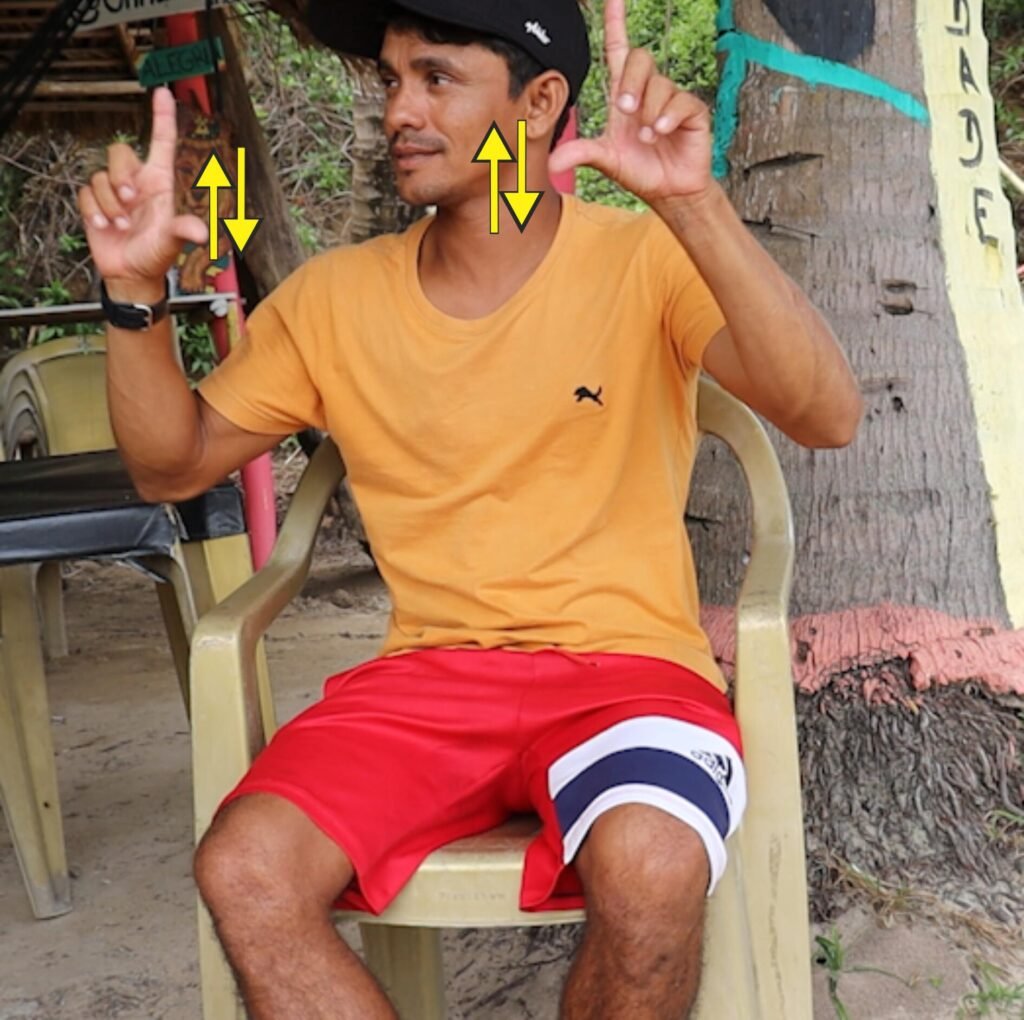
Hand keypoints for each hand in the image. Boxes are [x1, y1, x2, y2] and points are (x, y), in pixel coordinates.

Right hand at [78, 86, 207, 286]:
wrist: (132, 273)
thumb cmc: (156, 254)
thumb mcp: (173, 242)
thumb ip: (184, 231)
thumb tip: (202, 233)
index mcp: (159, 183)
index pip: (161, 142)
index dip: (162, 116)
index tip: (162, 92)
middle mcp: (136, 182)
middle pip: (119, 153)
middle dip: (120, 176)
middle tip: (130, 201)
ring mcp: (114, 192)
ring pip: (100, 176)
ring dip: (110, 204)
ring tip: (122, 224)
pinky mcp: (95, 203)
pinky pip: (86, 193)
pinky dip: (94, 211)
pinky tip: (105, 226)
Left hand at [548, 0, 712, 203]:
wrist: (668, 191)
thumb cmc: (639, 170)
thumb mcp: (605, 160)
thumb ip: (581, 154)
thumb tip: (552, 162)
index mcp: (624, 95)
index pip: (619, 49)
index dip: (616, 22)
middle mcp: (647, 91)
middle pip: (639, 59)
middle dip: (631, 83)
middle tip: (625, 110)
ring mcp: (670, 99)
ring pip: (659, 84)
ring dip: (648, 113)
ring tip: (647, 137)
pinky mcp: (692, 111)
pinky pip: (680, 101)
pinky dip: (667, 118)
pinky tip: (661, 132)